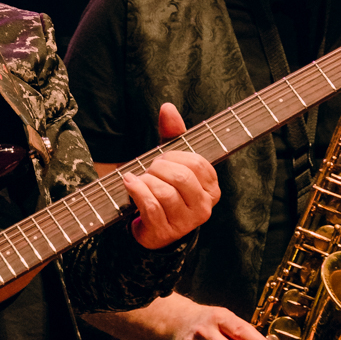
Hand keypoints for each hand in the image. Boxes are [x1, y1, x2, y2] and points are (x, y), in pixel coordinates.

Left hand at [124, 103, 219, 248]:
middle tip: (150, 168)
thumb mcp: (173, 162)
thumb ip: (173, 135)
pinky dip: (136, 191)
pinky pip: (151, 206)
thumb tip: (167, 108)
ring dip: (146, 181)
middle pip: (182, 178)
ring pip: (165, 193)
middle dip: (159, 167)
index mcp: (212, 189)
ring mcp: (185, 223)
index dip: (176, 156)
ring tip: (139, 178)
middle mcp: (203, 208)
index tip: (163, 158)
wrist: (153, 227)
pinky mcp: (165, 232)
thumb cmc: (166, 189)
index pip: (198, 163)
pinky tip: (129, 182)